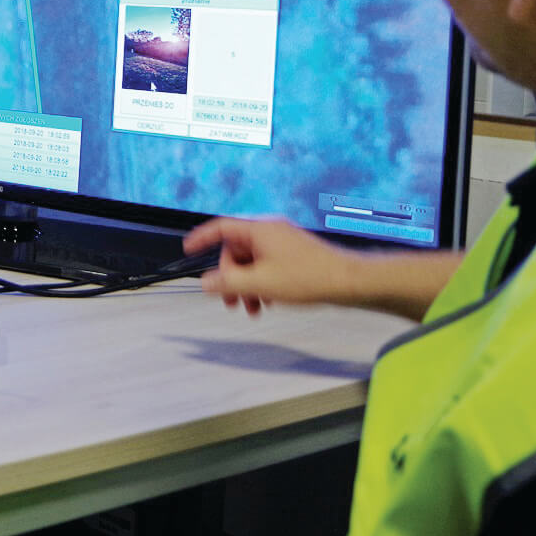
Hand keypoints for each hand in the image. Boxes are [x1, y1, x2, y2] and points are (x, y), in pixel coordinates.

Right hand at [183, 217, 361, 315]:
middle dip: (231, 277)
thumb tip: (206, 282)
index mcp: (259, 230)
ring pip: (252, 262)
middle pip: (236, 251)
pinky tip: (268, 302)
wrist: (347, 281)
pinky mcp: (294, 254)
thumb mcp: (260, 284)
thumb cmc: (310, 277)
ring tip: (252, 308)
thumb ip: (229, 283)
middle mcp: (270, 231)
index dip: (202, 238)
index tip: (188, 248)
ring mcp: (283, 242)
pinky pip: (267, 265)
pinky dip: (262, 283)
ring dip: (247, 285)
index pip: (221, 228)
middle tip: (232, 301)